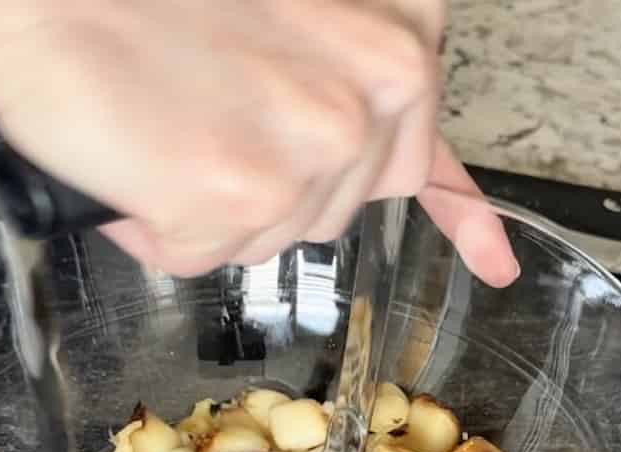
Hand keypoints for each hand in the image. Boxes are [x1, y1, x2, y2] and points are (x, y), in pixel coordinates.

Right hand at [0, 0, 518, 286]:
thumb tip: (414, 173)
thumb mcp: (289, 22)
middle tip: (203, 119)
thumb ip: (352, 83)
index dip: (454, 212)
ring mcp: (305, 155)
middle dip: (268, 186)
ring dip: (204, 204)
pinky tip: (129, 158)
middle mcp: (371, 100)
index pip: (433, 167)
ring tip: (160, 126)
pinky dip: (153, 225)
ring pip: (261, 239)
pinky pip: (196, 255)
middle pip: (330, 212)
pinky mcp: (231, 197)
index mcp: (397, 47)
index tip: (492, 260)